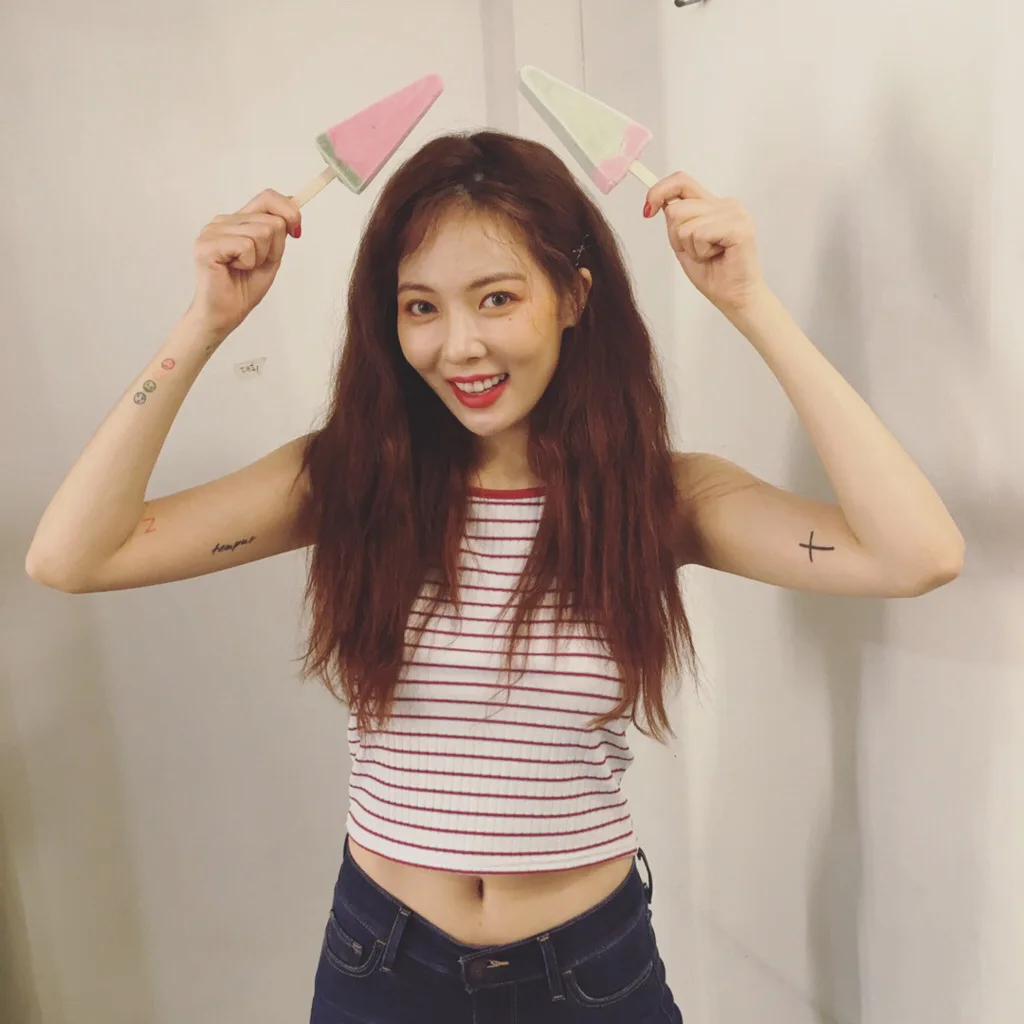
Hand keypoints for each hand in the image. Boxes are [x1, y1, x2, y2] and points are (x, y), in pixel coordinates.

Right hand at [189, 189, 301, 336]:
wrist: (225, 314)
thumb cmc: (244, 287)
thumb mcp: (271, 255)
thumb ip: (279, 230)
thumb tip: (294, 204)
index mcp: (236, 220)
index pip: (267, 197)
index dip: (289, 211)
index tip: (296, 231)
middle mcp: (222, 221)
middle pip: (270, 221)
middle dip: (273, 249)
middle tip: (255, 265)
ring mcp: (211, 232)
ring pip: (261, 233)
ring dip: (260, 257)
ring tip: (243, 268)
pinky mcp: (207, 246)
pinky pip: (246, 246)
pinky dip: (248, 263)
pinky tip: (234, 270)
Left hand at [645, 172, 763, 313]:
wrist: (734, 298)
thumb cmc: (712, 273)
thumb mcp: (683, 243)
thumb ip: (675, 220)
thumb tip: (657, 201)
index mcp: (714, 204)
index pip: (681, 181)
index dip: (659, 191)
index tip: (648, 211)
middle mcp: (726, 204)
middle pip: (678, 207)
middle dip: (677, 236)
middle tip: (698, 252)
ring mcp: (735, 213)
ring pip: (686, 223)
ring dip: (690, 247)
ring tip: (709, 255)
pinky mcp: (738, 227)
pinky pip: (699, 233)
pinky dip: (700, 251)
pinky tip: (716, 256)